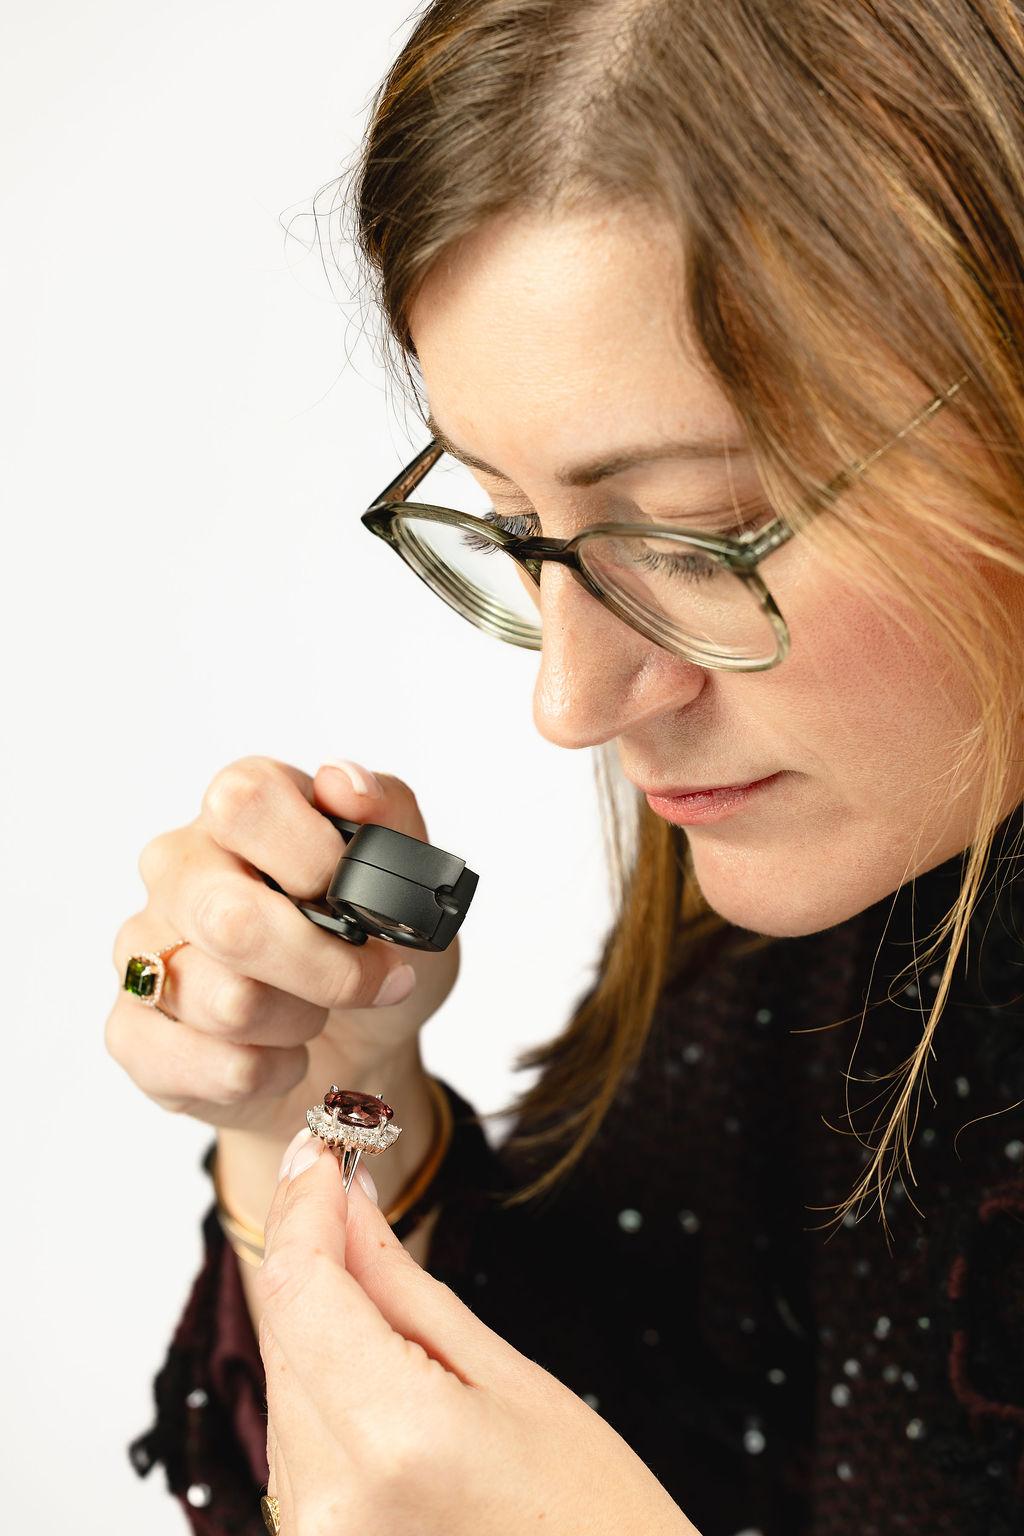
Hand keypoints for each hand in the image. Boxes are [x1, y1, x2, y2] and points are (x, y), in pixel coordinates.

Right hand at [106, 756, 457, 1141]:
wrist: (360, 1044)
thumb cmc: (373, 948)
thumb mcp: (410, 882)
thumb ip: (391, 817)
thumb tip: (345, 782)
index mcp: (239, 813)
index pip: (243, 800)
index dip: (312, 856)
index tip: (355, 895)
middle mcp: (179, 870)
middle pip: (231, 919)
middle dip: (325, 969)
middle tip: (370, 979)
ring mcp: (144, 949)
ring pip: (229, 1003)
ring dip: (303, 1022)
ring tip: (312, 1011)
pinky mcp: (133, 1032)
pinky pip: (213, 1065)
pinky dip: (274, 1071)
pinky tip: (279, 1054)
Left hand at [257, 1141, 699, 1535]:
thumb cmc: (598, 1523)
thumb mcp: (512, 1380)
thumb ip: (405, 1286)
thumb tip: (346, 1204)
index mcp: (392, 1442)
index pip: (302, 1288)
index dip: (301, 1204)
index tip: (317, 1147)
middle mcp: (330, 1504)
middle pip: (284, 1333)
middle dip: (308, 1250)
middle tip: (335, 1175)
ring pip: (284, 1385)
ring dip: (314, 1318)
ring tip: (370, 1272)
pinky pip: (296, 1445)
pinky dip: (321, 1383)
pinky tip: (364, 1352)